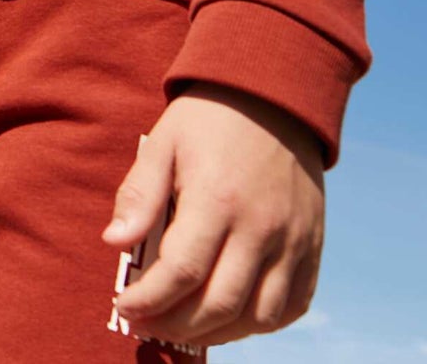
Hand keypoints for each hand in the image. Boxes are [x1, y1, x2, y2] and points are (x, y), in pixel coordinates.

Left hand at [103, 84, 324, 347]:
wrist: (272, 94)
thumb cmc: (208, 119)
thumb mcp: (163, 143)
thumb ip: (139, 194)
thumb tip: (114, 243)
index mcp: (217, 198)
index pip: (181, 272)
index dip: (148, 301)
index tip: (124, 307)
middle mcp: (261, 227)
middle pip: (218, 305)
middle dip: (175, 325)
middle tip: (147, 322)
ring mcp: (292, 240)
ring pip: (258, 317)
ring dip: (216, 332)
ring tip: (184, 322)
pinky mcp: (312, 245)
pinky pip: (292, 306)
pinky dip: (259, 322)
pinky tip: (229, 314)